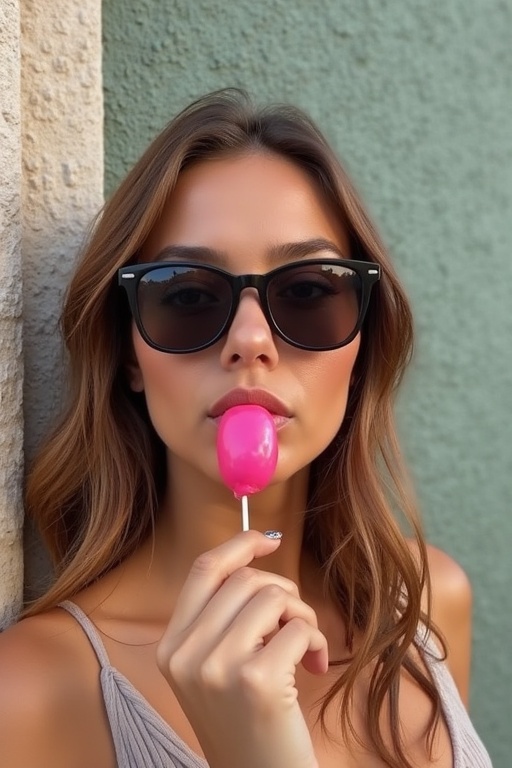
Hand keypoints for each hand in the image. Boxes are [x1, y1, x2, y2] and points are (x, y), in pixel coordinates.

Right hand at [156, 530, 327, 767]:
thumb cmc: (247, 720)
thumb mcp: (214, 667)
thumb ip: (223, 617)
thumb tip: (257, 552)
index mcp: (172, 646)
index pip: (203, 570)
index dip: (238, 545)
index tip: (266, 542)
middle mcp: (187, 654)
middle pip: (245, 580)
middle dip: (283, 593)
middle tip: (294, 626)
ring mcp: (218, 667)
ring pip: (274, 597)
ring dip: (302, 616)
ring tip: (306, 648)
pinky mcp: (257, 681)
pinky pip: (299, 627)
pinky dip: (316, 641)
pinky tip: (315, 667)